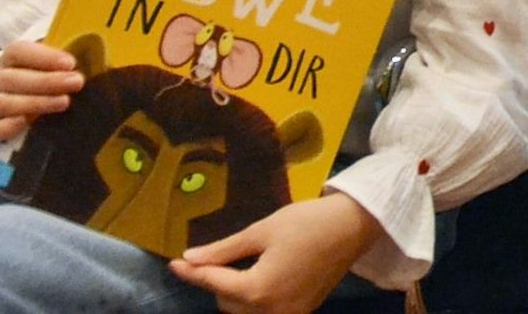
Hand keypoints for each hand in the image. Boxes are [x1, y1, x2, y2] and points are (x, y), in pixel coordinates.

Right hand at [0, 40, 83, 143]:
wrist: (58, 97)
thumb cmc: (65, 73)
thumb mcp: (70, 59)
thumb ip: (79, 52)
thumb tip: (100, 52)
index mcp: (14, 57)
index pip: (17, 50)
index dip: (42, 56)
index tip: (71, 63)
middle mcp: (0, 79)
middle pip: (9, 77)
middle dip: (45, 81)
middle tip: (76, 82)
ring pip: (2, 103)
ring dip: (34, 103)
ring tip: (65, 102)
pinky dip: (8, 127)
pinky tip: (28, 123)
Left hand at [169, 193, 384, 313]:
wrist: (353, 226)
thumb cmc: (307, 222)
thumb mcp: (262, 231)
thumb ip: (224, 250)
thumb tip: (190, 258)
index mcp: (259, 289)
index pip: (213, 283)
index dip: (191, 272)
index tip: (173, 263)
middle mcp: (272, 310)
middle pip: (227, 303)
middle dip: (217, 281)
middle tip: (214, 257)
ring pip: (245, 311)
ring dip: (235, 293)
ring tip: (237, 265)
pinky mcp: (301, 310)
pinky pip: (265, 311)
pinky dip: (256, 297)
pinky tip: (259, 276)